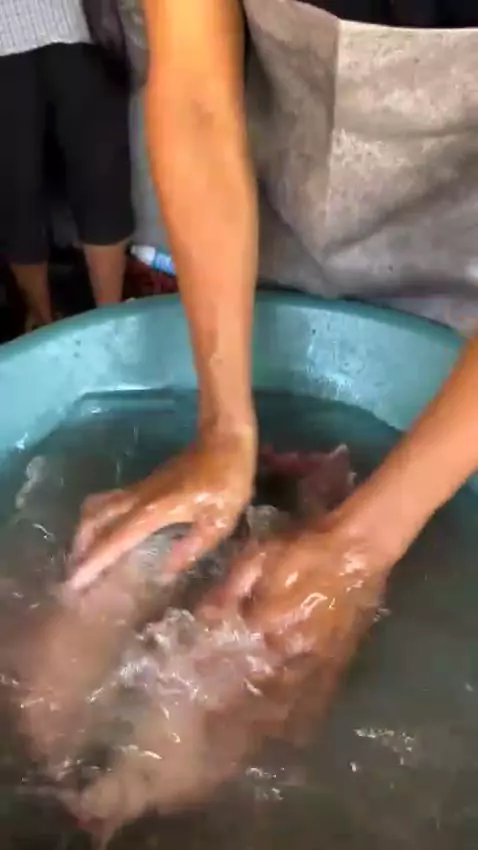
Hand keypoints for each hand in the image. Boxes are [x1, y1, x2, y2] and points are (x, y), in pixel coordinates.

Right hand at [67, 426, 256, 593]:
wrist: (224, 438)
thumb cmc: (227, 479)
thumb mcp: (220, 520)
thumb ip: (191, 547)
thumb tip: (163, 572)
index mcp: (156, 509)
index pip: (116, 538)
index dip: (95, 560)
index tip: (76, 581)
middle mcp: (140, 498)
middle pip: (96, 517)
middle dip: (81, 545)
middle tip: (74, 572)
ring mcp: (140, 488)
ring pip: (99, 506)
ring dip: (86, 530)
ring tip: (84, 555)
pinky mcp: (145, 484)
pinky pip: (111, 502)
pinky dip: (100, 520)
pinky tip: (107, 536)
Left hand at [201, 510, 397, 735]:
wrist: (358, 547)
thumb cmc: (302, 547)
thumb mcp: (255, 558)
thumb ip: (227, 592)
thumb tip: (201, 620)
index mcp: (266, 625)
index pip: (227, 662)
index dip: (205, 681)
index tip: (185, 697)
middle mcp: (290, 651)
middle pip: (255, 692)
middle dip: (231, 715)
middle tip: (210, 736)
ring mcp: (317, 660)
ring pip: (286, 703)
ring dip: (263, 726)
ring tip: (243, 748)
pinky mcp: (339, 660)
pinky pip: (319, 698)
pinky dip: (303, 719)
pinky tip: (292, 736)